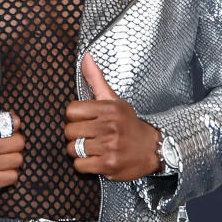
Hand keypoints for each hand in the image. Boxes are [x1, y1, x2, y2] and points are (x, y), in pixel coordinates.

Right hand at [0, 95, 24, 197]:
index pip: (11, 121)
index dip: (14, 124)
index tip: (10, 128)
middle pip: (19, 142)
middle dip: (15, 142)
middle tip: (8, 144)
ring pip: (17, 159)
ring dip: (13, 158)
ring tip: (3, 157)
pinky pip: (12, 176)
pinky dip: (9, 174)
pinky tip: (0, 170)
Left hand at [64, 53, 161, 180]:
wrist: (151, 149)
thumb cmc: (128, 123)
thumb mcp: (114, 100)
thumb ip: (96, 79)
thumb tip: (85, 56)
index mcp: (109, 108)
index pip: (72, 110)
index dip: (75, 116)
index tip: (85, 119)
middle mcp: (109, 126)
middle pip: (70, 131)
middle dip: (75, 134)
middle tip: (88, 134)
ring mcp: (109, 146)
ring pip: (73, 149)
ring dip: (79, 150)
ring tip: (92, 147)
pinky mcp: (108, 165)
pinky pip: (80, 165)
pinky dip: (84, 164)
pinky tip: (95, 158)